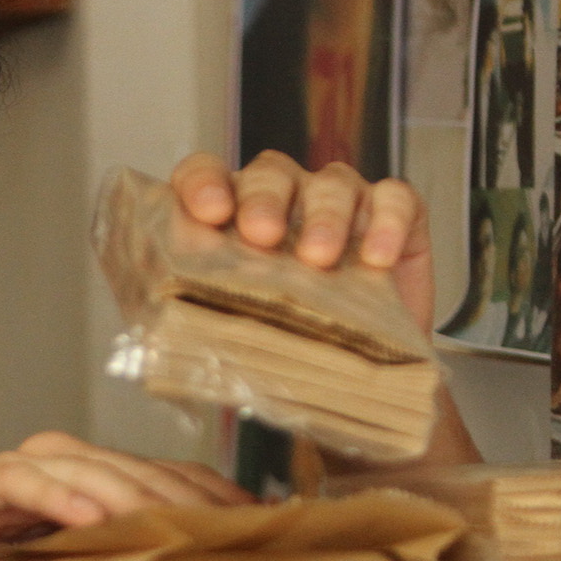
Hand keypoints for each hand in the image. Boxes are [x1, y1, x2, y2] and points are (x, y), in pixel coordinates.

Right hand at [0, 429, 247, 545]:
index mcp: (78, 497)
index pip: (152, 478)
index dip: (202, 494)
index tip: (252, 519)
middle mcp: (46, 475)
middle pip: (123, 466)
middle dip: (175, 495)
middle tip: (219, 524)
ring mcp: (3, 478)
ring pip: (74, 463)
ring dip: (122, 490)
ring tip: (163, 520)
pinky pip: (14, 482)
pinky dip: (54, 496)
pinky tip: (91, 518)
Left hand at [170, 150, 434, 332]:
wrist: (358, 385)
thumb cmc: (288, 352)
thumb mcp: (238, 338)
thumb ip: (203, 319)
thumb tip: (164, 332)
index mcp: (231, 217)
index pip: (205, 175)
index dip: (203, 183)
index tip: (209, 212)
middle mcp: (284, 198)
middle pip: (270, 174)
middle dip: (263, 200)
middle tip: (262, 237)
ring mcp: (341, 202)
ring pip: (331, 183)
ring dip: (324, 217)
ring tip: (319, 259)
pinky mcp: (396, 216)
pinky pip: (395, 199)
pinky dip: (387, 222)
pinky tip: (378, 258)